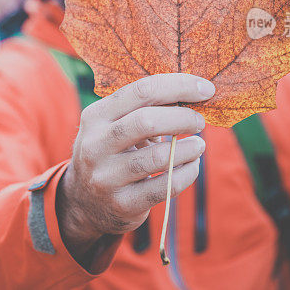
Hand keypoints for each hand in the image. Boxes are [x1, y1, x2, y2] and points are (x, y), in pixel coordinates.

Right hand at [56, 73, 213, 264]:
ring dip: (188, 148)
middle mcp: (96, 144)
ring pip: (158, 157)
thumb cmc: (111, 152)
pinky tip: (192, 166)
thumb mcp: (114, 125)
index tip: (205, 88)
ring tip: (199, 145)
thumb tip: (192, 92)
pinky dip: (187, 173)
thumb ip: (145, 109)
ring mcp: (107, 176)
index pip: (141, 91)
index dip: (178, 86)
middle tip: (200, 121)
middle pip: (147, 121)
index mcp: (96, 116)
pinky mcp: (122, 203)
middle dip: (183, 118)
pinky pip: (165, 186)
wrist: (84, 201)